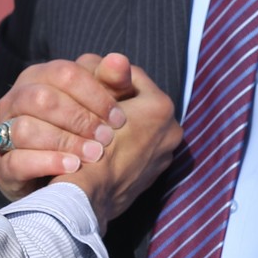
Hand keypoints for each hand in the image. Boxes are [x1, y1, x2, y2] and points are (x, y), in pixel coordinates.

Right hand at [0, 54, 133, 201]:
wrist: (63, 179)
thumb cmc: (84, 130)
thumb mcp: (102, 104)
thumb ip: (112, 82)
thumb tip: (119, 60)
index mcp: (38, 77)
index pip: (64, 73)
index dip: (95, 94)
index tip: (119, 118)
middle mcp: (15, 100)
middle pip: (42, 99)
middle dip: (79, 118)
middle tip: (107, 138)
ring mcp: (3, 134)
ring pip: (25, 129)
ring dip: (64, 142)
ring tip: (93, 155)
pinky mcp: (2, 168)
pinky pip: (17, 162)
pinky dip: (47, 163)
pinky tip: (72, 167)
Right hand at [55, 66, 179, 231]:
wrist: (87, 199)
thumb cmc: (88, 149)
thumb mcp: (95, 106)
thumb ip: (107, 78)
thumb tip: (118, 57)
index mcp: (162, 109)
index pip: (132, 75)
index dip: (106, 76)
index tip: (87, 80)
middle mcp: (171, 132)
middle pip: (139, 101)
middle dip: (116, 100)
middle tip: (92, 103)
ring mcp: (163, 156)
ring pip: (139, 125)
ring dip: (120, 122)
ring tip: (95, 125)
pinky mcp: (152, 175)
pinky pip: (137, 147)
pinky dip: (123, 144)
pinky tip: (102, 146)